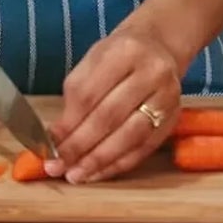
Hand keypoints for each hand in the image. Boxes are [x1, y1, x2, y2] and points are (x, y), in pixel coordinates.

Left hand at [48, 22, 181, 182]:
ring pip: (130, 137)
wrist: (158, 47)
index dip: (68, 122)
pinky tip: (98, 173)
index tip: (49, 143)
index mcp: (124, 52)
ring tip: (76, 175)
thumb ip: (76, 94)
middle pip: (109, 117)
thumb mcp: (92, 61)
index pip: (89, 93)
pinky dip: (119, 164)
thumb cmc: (117, 56)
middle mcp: (151, 75)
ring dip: (99, 161)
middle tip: (57, 166)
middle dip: (80, 146)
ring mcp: (166, 100)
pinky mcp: (173, 120)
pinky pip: (144, 148)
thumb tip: (57, 135)